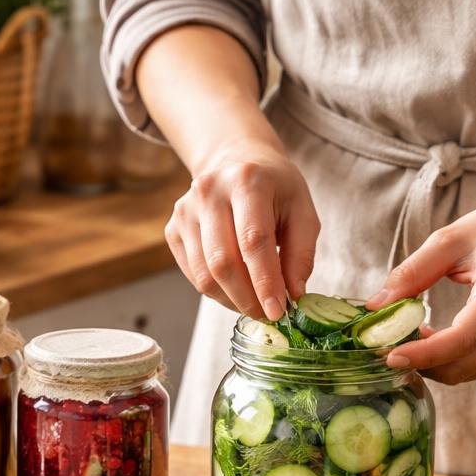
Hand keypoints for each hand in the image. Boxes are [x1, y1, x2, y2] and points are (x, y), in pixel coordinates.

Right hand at [164, 141, 319, 319]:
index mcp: (247, 181)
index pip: (253, 240)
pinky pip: (193, 274)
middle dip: (247, 298)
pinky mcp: (173, 228)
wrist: (234, 160)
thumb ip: (302, 254)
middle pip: (223, 261)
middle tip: (267, 315)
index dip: (265, 281)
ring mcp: (185, 211)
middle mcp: (209, 192)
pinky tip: (235, 288)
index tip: (278, 311)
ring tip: (254, 303)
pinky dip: (216, 291)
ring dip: (231, 300)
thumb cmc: (274, 188)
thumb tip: (294, 295)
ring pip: (204, 274)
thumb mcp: (302, 210)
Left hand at [365, 192, 475, 384]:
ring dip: (431, 363)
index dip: (423, 354)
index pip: (462, 338)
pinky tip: (430, 338)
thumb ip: (412, 272)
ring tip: (407, 335)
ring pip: (466, 372)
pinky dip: (447, 360)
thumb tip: (375, 307)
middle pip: (461, 365)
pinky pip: (475, 367)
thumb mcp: (451, 239)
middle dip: (419, 362)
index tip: (388, 354)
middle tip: (387, 342)